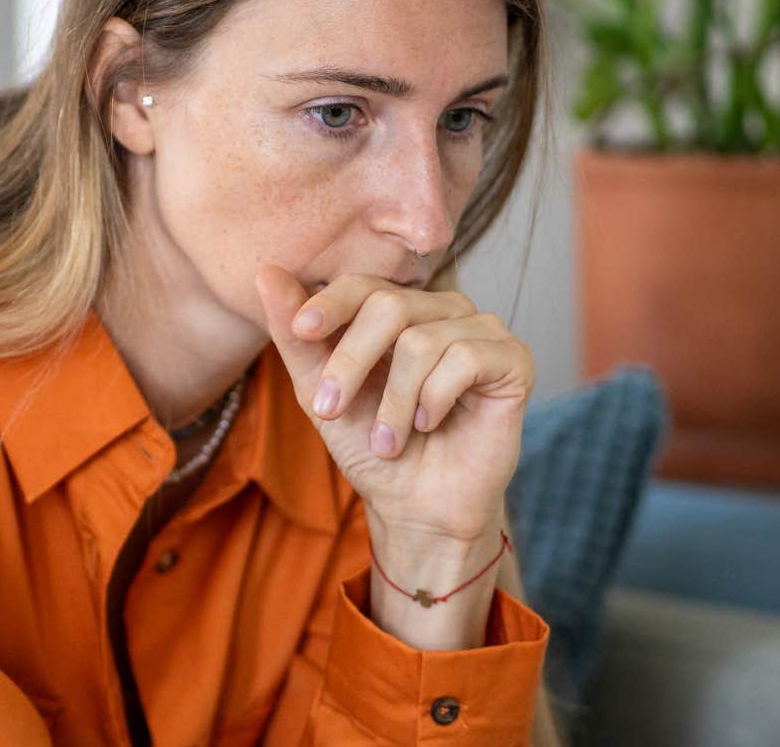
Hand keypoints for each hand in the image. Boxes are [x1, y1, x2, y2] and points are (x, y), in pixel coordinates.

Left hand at [252, 263, 535, 542]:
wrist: (417, 508)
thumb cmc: (371, 448)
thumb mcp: (321, 393)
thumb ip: (296, 337)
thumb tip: (266, 271)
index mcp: (399, 310)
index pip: (363, 285)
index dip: (330, 303)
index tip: (301, 331)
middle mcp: (443, 310)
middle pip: (389, 305)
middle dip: (351, 363)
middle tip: (330, 412)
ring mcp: (482, 331)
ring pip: (422, 340)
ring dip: (393, 402)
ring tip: (388, 441)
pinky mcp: (514, 360)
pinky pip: (465, 358)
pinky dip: (435, 400)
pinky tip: (431, 425)